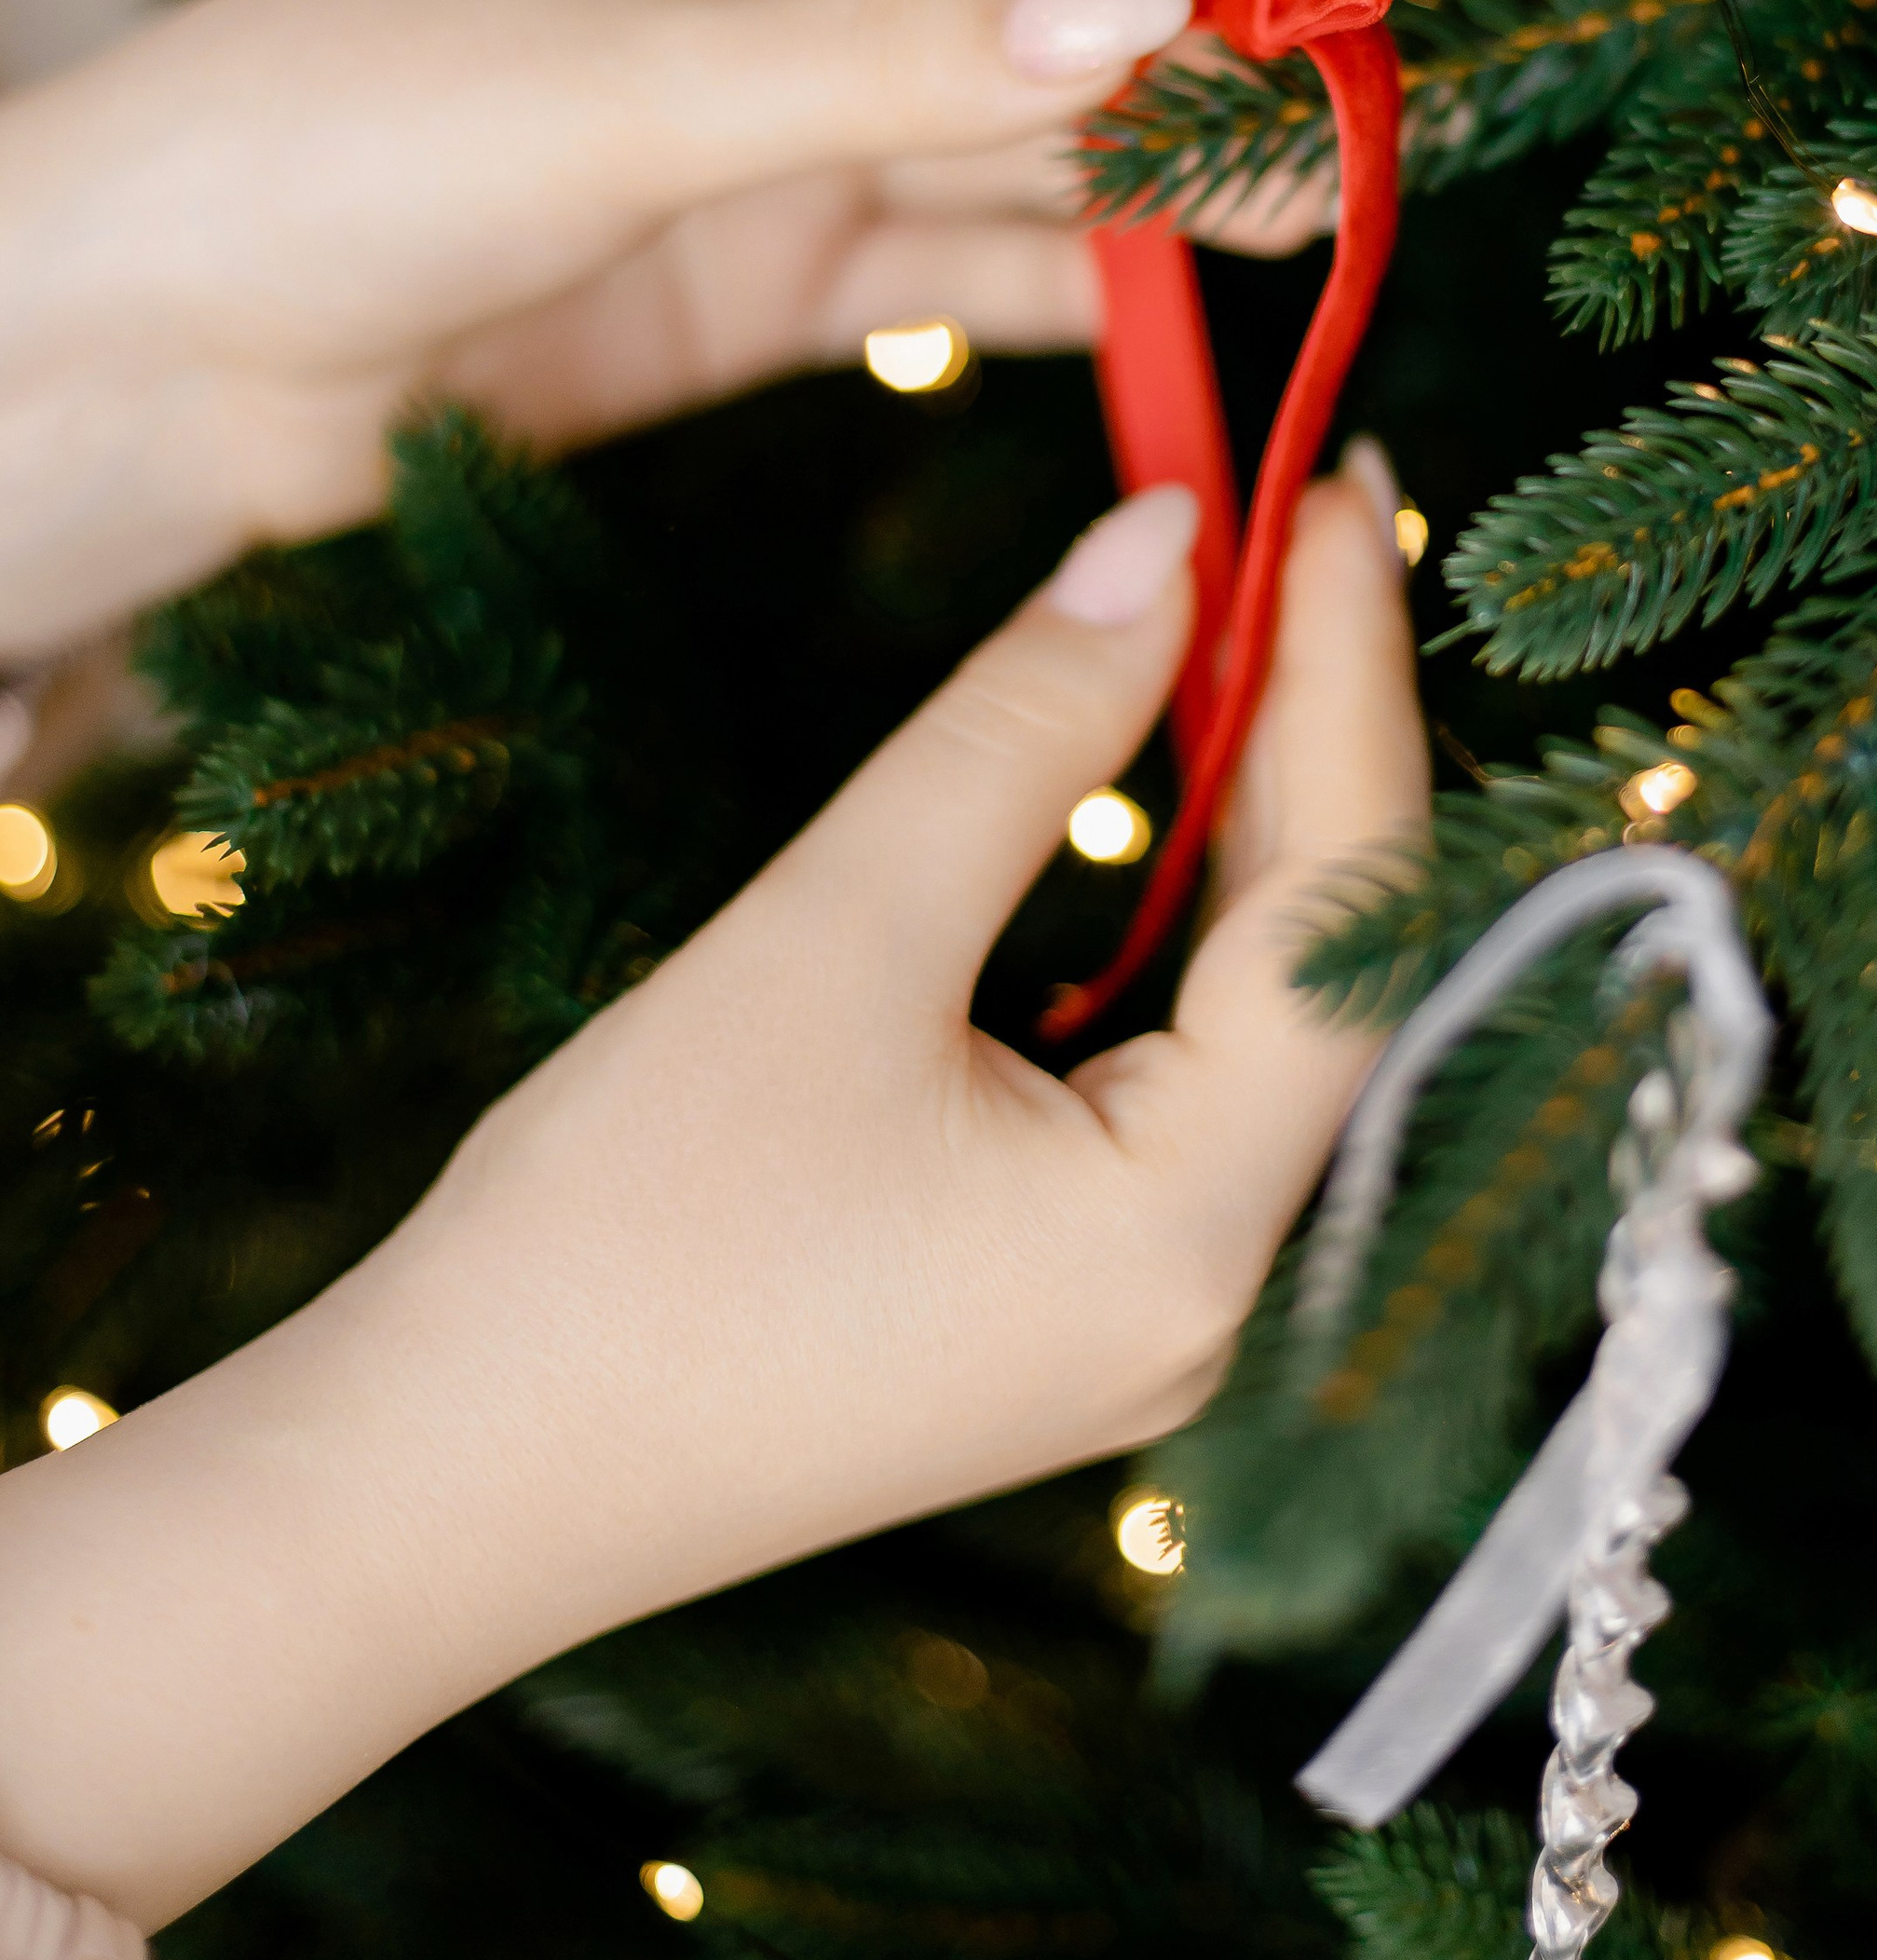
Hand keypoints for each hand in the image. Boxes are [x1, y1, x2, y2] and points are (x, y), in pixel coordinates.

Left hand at [0, 0, 1309, 652]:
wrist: (156, 356)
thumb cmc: (342, 139)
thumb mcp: (637, 86)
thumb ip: (900, 62)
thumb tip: (1157, 16)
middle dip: (1208, 40)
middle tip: (1375, 105)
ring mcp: (790, 130)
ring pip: (1027, 134)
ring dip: (1165, 169)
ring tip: (1326, 205)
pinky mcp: (776, 277)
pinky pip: (966, 261)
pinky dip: (1076, 284)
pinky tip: (1193, 301)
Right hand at [0, 461, 1427, 1928]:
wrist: (440, 1482)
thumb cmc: (621, 1231)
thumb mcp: (834, 934)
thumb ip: (1023, 729)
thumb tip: (1168, 542)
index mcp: (1189, 1231)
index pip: (1353, 905)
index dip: (1352, 672)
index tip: (1328, 477)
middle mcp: (1209, 1291)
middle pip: (1328, 958)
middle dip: (1317, 722)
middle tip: (1295, 506)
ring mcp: (1139, 1309)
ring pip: (1259, 1009)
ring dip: (1252, 806)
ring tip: (1248, 605)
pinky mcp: (1061, 1297)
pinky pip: (1177, 1066)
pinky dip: (1177, 908)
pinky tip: (1160, 780)